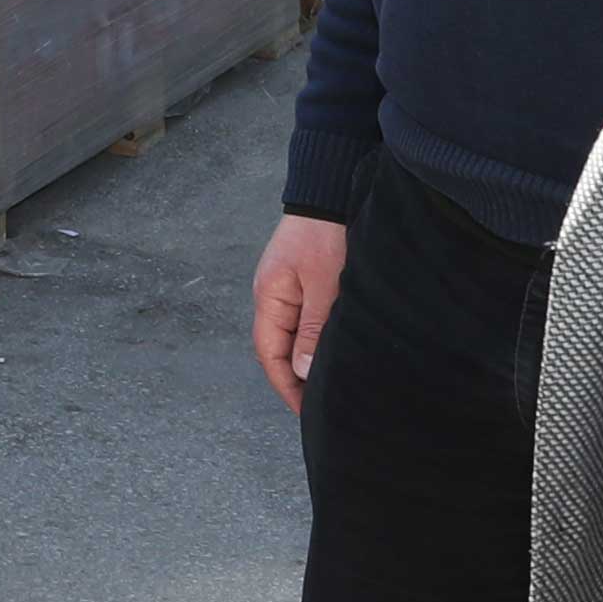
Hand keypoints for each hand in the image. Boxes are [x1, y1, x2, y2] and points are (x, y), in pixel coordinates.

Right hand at [250, 212, 350, 414]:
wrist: (330, 189)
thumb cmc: (327, 234)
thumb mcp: (324, 285)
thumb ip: (313, 329)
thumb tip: (303, 372)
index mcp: (270, 299)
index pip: (270, 356)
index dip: (287, 387)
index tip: (307, 412)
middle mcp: (273, 296)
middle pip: (279, 349)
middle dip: (297, 379)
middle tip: (323, 405)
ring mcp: (288, 288)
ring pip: (293, 336)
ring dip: (308, 360)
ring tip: (331, 383)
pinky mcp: (304, 280)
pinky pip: (305, 320)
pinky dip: (315, 340)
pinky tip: (332, 350)